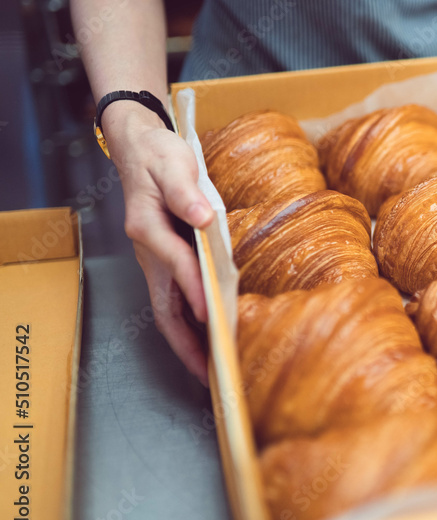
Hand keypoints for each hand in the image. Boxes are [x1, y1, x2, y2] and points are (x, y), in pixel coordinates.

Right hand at [104, 102, 214, 385]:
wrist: (138, 146)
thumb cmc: (159, 155)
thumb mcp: (174, 164)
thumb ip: (186, 191)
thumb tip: (202, 217)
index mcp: (149, 228)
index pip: (177, 266)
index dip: (196, 292)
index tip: (215, 318)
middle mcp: (147, 250)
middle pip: (164, 307)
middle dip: (185, 343)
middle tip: (208, 373)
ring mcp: (152, 258)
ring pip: (166, 308)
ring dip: (186, 339)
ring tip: (209, 368)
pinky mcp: (161, 259)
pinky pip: (171, 298)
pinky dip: (186, 320)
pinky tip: (206, 334)